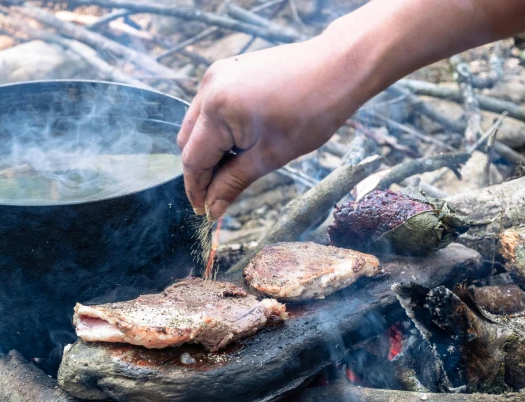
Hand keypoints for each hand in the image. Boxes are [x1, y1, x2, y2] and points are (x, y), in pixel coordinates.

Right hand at [177, 31, 368, 220]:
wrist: (338, 67)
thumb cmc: (312, 112)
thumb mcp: (269, 156)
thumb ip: (232, 183)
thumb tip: (211, 209)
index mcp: (217, 110)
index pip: (192, 159)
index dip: (196, 189)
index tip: (204, 210)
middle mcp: (208, 88)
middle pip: (187, 141)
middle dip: (200, 170)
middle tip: (217, 194)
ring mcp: (216, 75)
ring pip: (196, 124)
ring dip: (207, 149)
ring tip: (232, 167)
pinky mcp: (227, 70)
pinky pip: (208, 106)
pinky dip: (216, 128)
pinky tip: (239, 141)